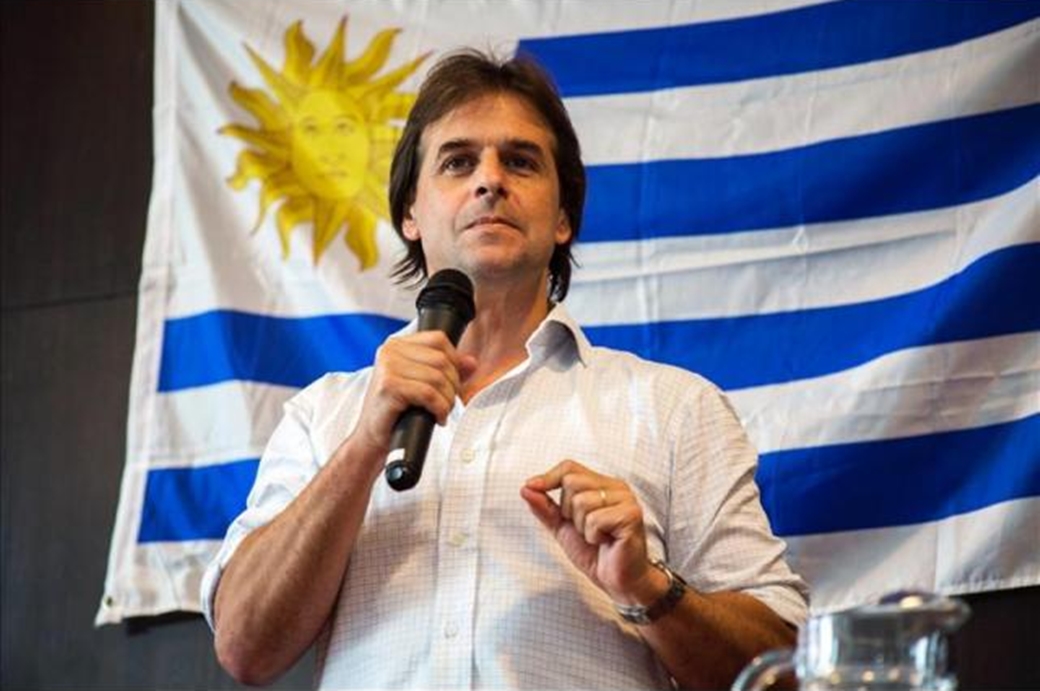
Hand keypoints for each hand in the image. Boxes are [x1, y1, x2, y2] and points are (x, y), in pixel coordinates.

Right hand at [351, 331, 477, 456]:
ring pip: (438, 378)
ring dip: (447, 400)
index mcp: (396, 345)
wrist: (372, 438)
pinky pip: (429, 393)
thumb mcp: (424, 385)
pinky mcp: (389, 386)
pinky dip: (439, 408)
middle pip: (442, 360)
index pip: (439, 340)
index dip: (454, 362)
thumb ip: (448, 371)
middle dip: (452, 385)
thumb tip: (471, 362)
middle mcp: (389, 351)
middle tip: (445, 403)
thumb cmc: (397, 412)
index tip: (450, 383)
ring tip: (440, 411)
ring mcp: (387, 367)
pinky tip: (436, 418)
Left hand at [521, 460, 658, 603]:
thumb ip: (545, 507)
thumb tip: (526, 488)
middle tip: (584, 529)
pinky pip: (595, 519)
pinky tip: (606, 542)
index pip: (569, 467)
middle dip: (568, 511)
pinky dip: (594, 536)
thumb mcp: (562, 527)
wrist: (617, 581)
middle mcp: (616, 487)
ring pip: (582, 501)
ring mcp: (626, 499)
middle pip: (572, 481)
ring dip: (582, 527)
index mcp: (601, 484)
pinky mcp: (631, 515)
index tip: (531, 487)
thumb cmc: (594, 552)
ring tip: (597, 537)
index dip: (548, 477)